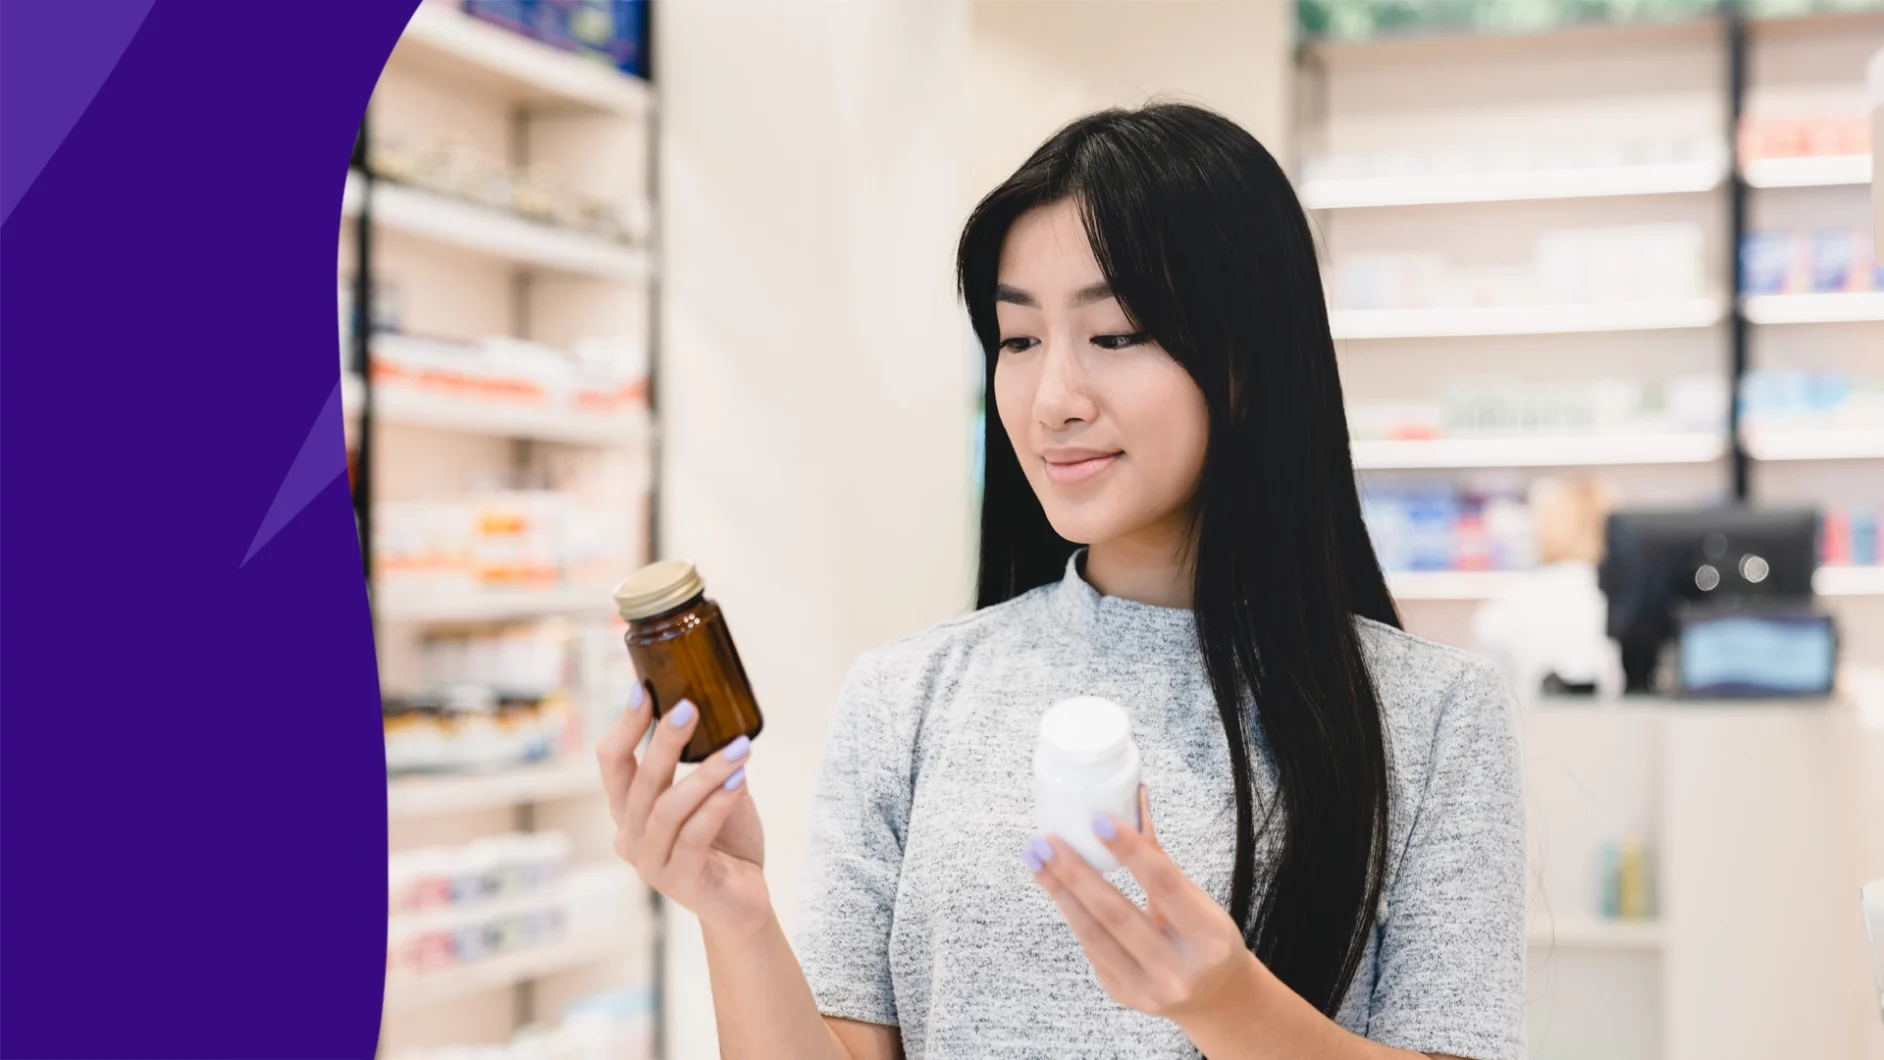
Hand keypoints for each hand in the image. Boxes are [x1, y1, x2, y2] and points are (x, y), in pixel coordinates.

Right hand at [597, 687, 771, 937]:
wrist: (743, 903)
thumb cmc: (726, 844)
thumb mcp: (717, 795)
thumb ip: (711, 765)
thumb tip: (724, 720)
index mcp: (629, 811)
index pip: (612, 763)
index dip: (624, 726)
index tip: (643, 689)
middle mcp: (630, 836)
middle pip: (639, 781)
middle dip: (663, 740)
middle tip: (689, 707)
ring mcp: (651, 862)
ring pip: (668, 808)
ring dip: (706, 773)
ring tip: (740, 748)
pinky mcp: (679, 881)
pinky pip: (694, 836)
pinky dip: (716, 805)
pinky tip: (738, 783)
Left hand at [1024, 787, 1263, 1025]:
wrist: (1215, 998)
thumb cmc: (1206, 938)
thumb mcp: (1198, 900)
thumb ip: (1159, 858)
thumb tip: (1136, 798)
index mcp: (1208, 938)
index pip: (1163, 884)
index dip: (1130, 851)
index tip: (1097, 820)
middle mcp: (1178, 970)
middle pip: (1116, 914)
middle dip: (1074, 873)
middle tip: (1045, 841)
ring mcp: (1147, 989)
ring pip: (1092, 933)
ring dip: (1059, 892)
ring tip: (1035, 859)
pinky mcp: (1122, 995)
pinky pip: (1091, 947)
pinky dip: (1073, 913)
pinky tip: (1056, 887)